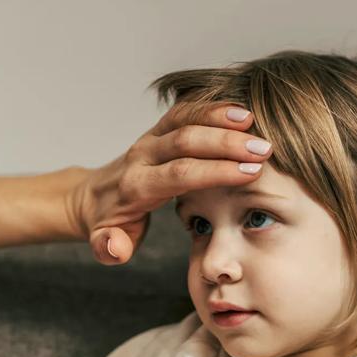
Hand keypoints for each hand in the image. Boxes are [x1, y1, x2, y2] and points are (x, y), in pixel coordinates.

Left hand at [68, 103, 272, 264]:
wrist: (92, 196)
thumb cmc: (110, 223)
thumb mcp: (105, 244)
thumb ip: (109, 248)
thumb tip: (117, 247)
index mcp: (136, 186)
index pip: (179, 173)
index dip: (215, 171)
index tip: (250, 174)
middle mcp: (142, 156)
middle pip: (185, 141)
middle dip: (226, 143)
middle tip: (264, 149)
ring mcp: (149, 138)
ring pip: (185, 118)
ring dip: (220, 117)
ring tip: (255, 122)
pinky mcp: (157, 128)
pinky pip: (184, 110)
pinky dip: (211, 107)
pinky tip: (240, 111)